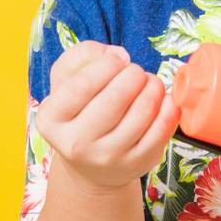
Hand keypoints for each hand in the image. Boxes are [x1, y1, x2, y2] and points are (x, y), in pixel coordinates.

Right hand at [34, 41, 180, 195]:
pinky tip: (163, 99)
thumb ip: (83, 55)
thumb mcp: (66, 79)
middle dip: (133, 74)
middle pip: (115, 98)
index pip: (81, 85)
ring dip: (153, 87)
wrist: (90, 165)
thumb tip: (120, 55)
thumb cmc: (78, 111)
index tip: (117, 60)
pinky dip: (169, 107)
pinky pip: (162, 129)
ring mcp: (108, 158)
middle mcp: (76, 144)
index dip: (105, 65)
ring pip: (143, 112)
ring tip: (150, 83)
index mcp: (51, 120)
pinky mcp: (136, 165)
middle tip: (135, 72)